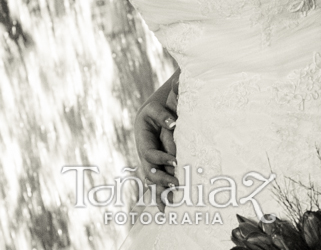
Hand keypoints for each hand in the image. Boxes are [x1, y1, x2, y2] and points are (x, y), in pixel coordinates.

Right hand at [134, 79, 179, 208]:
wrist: (148, 118)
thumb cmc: (153, 112)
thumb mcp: (155, 110)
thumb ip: (163, 116)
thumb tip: (174, 124)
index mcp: (143, 143)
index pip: (150, 155)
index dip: (161, 159)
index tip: (175, 162)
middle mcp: (144, 157)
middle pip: (149, 173)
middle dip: (162, 180)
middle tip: (176, 184)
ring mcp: (149, 165)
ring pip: (152, 183)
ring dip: (159, 194)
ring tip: (169, 206)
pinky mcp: (155, 169)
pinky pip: (156, 186)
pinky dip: (159, 197)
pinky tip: (165, 210)